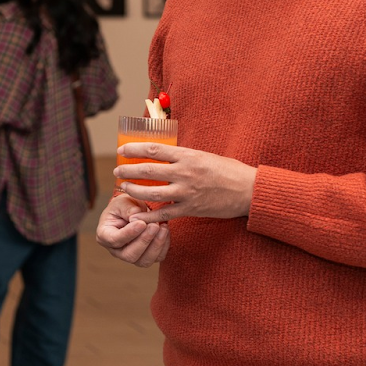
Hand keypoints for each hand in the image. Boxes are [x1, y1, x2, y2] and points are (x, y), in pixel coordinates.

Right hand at [95, 192, 169, 267]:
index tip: (141, 223)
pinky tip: (165, 231)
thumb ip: (129, 209)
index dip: (129, 234)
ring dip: (156, 245)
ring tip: (163, 227)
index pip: (115, 240)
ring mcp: (132, 256)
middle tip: (155, 225)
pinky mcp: (146, 257)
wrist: (133, 210)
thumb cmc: (124, 206)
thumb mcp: (123, 201)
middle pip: (130, 255)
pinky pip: (157, 258)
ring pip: (144, 261)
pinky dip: (164, 245)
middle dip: (144, 241)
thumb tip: (137, 219)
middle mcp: (116, 250)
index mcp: (105, 235)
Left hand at [114, 142, 256, 222]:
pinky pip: (164, 212)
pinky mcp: (191, 209)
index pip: (154, 149)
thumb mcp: (205, 156)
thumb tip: (163, 154)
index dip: (134, 150)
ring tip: (124, 189)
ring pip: (152, 192)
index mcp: (188, 155)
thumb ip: (184, 156)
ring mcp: (187, 192)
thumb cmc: (229, 171)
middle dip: (128, 171)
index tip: (122, 151)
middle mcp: (185, 172)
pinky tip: (137, 215)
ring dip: (134, 190)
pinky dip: (148, 215)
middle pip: (148, 170)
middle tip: (117, 171)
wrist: (248, 191)